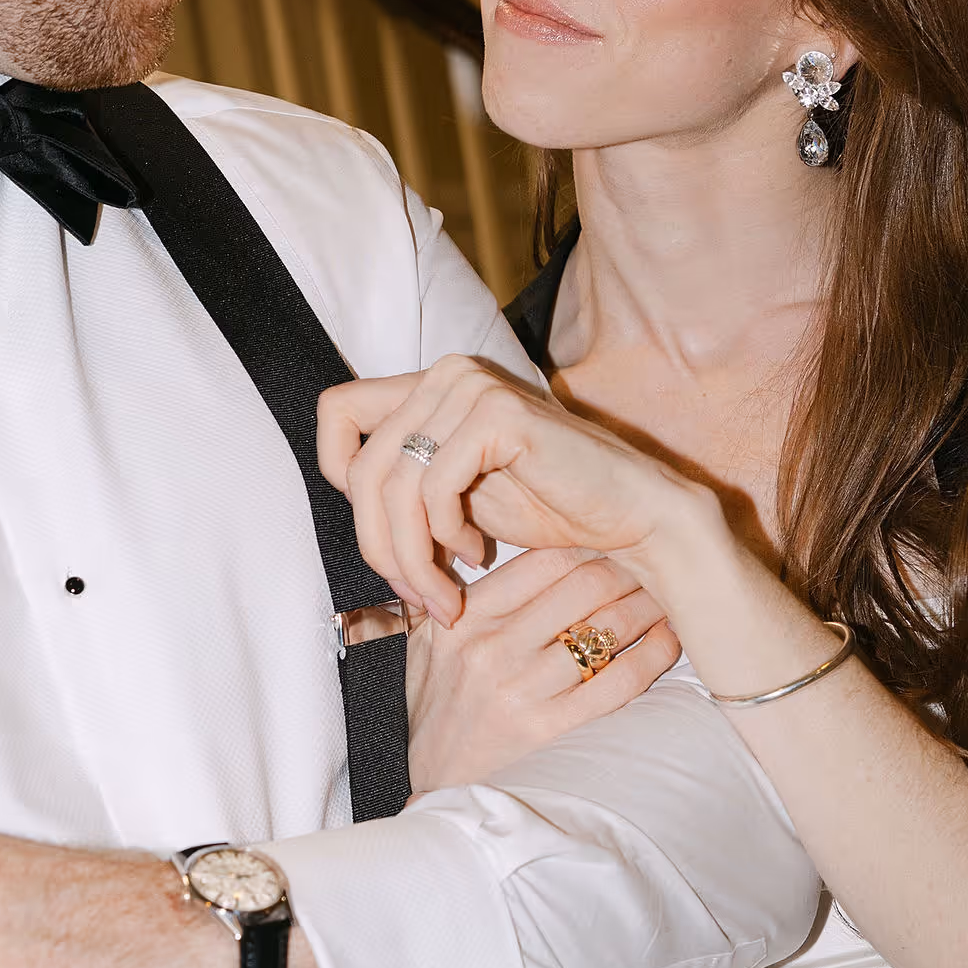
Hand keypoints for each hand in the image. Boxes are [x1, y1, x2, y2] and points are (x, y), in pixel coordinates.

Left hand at [318, 354, 719, 623]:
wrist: (631, 518)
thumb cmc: (550, 509)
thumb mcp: (458, 498)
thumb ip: (406, 489)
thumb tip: (354, 517)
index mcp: (429, 384)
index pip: (336, 413)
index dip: (337, 476)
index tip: (380, 532)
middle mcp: (445, 373)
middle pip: (360, 468)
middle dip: (381, 547)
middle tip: (421, 593)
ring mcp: (471, 387)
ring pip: (394, 487)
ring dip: (414, 558)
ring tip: (446, 594)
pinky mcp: (497, 414)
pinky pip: (434, 488)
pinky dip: (446, 536)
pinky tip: (479, 555)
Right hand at [407, 546, 679, 792]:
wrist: (418, 779)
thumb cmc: (433, 703)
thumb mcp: (434, 640)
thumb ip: (474, 598)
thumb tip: (541, 554)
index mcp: (467, 617)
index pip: (546, 560)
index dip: (594, 546)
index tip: (619, 545)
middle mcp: (493, 647)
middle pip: (586, 585)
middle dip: (632, 569)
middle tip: (657, 566)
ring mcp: (522, 690)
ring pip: (609, 629)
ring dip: (650, 607)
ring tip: (669, 599)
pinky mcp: (548, 730)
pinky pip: (619, 682)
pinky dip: (654, 656)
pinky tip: (668, 641)